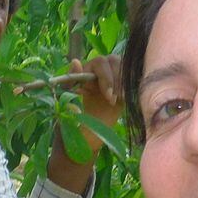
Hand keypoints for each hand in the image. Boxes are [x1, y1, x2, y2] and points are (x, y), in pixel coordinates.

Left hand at [45, 53, 122, 193]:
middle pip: (113, 61)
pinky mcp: (122, 90)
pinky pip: (130, 80)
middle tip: (112, 100)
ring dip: (122, 84)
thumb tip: (75, 61)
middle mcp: (99, 72)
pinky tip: (125, 101)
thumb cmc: (73, 119)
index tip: (108, 96)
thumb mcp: (67, 100)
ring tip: (118, 101)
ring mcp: (111, 80)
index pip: (99, 62)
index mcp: (85, 72)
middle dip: (115, 80)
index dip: (105, 76)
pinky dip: (129, 88)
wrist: (86, 136)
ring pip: (123, 69)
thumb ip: (70, 81)